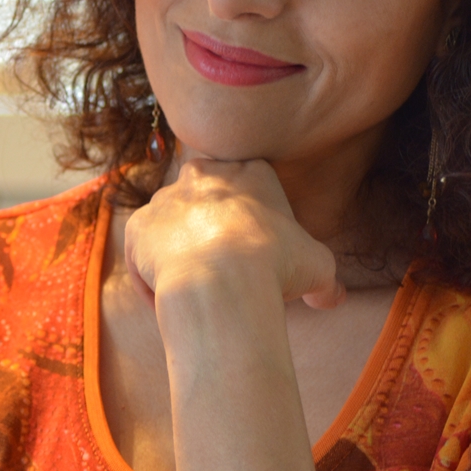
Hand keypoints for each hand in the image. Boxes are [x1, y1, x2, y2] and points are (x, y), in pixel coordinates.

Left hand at [123, 158, 345, 314]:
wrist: (220, 283)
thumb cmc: (274, 266)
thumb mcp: (317, 266)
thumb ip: (325, 277)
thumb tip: (333, 297)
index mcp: (249, 171)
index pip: (251, 183)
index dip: (256, 218)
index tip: (260, 248)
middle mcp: (202, 175)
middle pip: (208, 198)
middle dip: (214, 227)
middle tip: (228, 266)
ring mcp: (165, 198)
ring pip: (174, 224)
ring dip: (183, 250)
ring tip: (200, 288)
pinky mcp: (137, 226)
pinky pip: (145, 252)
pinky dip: (154, 274)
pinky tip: (173, 299)